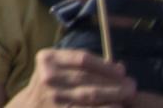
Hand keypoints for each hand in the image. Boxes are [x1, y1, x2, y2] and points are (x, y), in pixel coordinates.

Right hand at [16, 47, 137, 105]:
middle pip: (88, 78)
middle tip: (132, 85)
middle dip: (114, 82)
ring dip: (114, 96)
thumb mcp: (59, 65)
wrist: (31, 105)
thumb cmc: (52, 82)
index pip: (82, 58)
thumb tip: (120, 68)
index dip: (106, 65)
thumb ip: (85, 64)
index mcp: (48, 58)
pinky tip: (116, 106)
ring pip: (90, 95)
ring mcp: (54, 96)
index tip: (122, 71)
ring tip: (128, 96)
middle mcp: (48, 76)